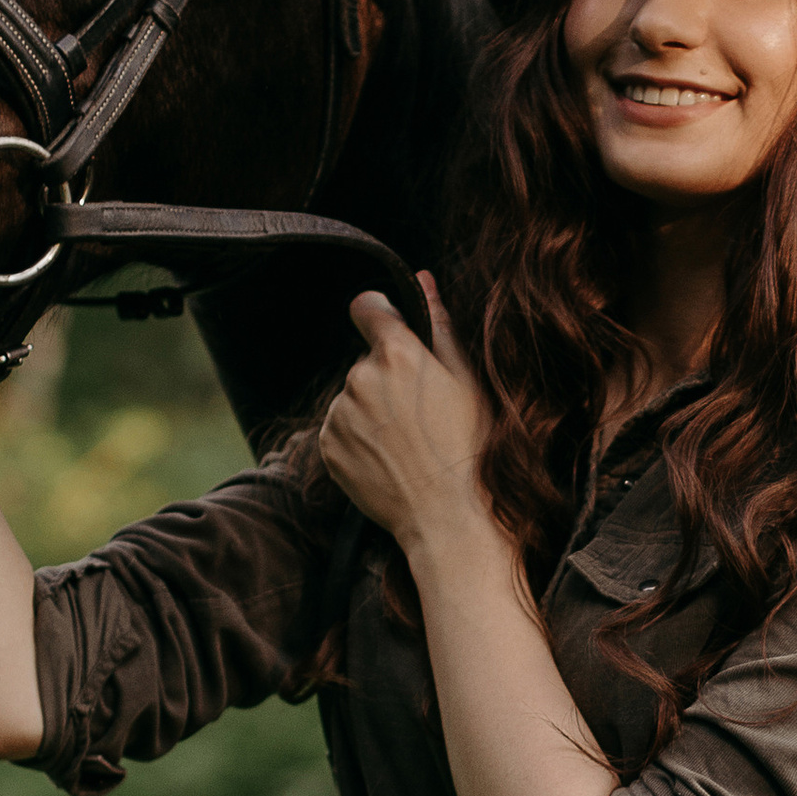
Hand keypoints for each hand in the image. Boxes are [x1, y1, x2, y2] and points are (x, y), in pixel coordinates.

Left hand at [320, 282, 495, 559]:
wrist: (447, 515)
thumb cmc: (469, 446)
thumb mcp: (467, 381)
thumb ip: (439, 326)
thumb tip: (423, 280)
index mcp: (396, 353)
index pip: (368, 307)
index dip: (380, 315)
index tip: (391, 330)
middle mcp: (359, 377)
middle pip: (366, 360)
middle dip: (386, 376)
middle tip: (420, 413)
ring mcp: (339, 413)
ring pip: (353, 396)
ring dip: (371, 409)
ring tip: (406, 442)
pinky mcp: (327, 445)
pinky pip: (339, 428)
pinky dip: (358, 438)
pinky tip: (388, 458)